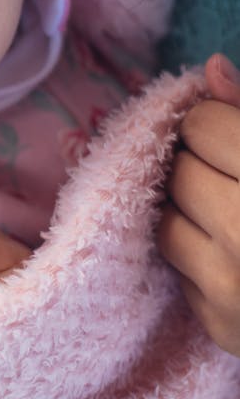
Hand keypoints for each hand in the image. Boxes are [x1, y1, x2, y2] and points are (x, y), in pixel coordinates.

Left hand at [159, 53, 239, 354]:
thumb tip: (212, 68)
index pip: (200, 125)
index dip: (219, 124)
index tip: (236, 136)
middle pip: (179, 172)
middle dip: (204, 167)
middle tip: (239, 177)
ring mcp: (234, 292)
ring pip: (166, 221)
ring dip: (194, 212)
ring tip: (238, 213)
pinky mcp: (221, 329)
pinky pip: (177, 271)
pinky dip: (200, 258)